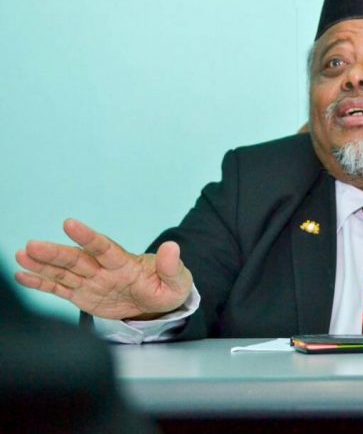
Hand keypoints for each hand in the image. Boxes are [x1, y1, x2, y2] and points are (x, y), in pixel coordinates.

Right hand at [15, 218, 192, 319]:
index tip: (69, 224)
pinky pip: (60, 288)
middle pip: (77, 260)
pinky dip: (41, 282)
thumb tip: (173, 247)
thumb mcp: (177, 281)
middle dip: (55, 253)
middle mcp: (104, 269)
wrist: (158, 303)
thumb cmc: (167, 288)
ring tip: (21, 255)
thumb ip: (172, 266)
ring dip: (42, 264)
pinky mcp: (83, 295)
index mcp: (126, 264)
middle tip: (32, 245)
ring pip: (64, 271)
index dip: (88, 237)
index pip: (105, 248)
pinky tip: (22, 275)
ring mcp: (92, 281)